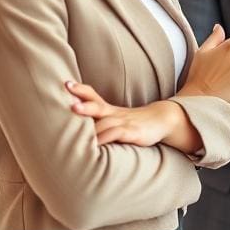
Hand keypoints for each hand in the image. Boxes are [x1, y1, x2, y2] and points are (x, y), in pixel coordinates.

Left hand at [67, 81, 186, 146]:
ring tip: (72, 129)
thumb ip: (98, 118)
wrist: (162, 119)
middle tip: (70, 105)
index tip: (66, 83)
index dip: (80, 90)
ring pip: (105, 123)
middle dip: (84, 106)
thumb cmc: (134, 121)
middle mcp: (115, 114)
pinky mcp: (133, 133)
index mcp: (109, 110)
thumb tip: (74, 119)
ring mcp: (124, 123)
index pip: (93, 96)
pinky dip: (104, 139)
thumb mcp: (116, 117)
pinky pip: (116, 135)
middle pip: (97, 107)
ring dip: (90, 126)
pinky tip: (94, 145)